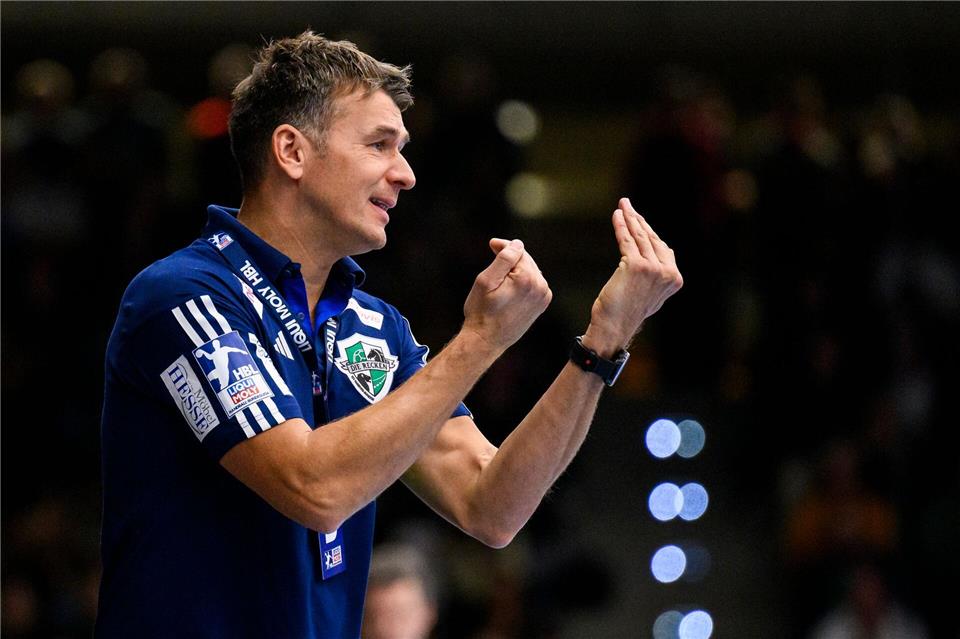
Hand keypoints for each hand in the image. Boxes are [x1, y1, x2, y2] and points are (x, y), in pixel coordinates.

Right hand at [463, 238, 552, 351]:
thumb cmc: (482, 311)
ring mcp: (543, 296)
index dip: (503, 246)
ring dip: (517, 269)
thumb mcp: (486, 281)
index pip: (518, 251)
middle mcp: (540, 286)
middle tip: (494, 252)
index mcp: (527, 278)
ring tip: (500, 273)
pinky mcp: (542, 304)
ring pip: (530, 271)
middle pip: (526, 260)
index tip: (492, 244)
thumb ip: (504, 259)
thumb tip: (517, 244)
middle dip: (511, 257)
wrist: (486, 340)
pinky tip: (509, 286)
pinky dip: (523, 280)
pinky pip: (533, 283)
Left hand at [583, 198, 682, 355]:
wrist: (613, 327)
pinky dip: (621, 226)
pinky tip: (617, 216)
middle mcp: (667, 273)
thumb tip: (666, 251)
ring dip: (630, 218)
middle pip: (651, 239)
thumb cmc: (626, 312)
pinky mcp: (636, 266)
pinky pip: (626, 240)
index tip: (638, 218)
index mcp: (674, 279)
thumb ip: (659, 274)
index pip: (662, 247)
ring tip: (623, 205)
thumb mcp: (651, 293)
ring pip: (639, 237)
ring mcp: (653, 269)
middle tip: (628, 204)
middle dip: (638, 220)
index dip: (648, 231)